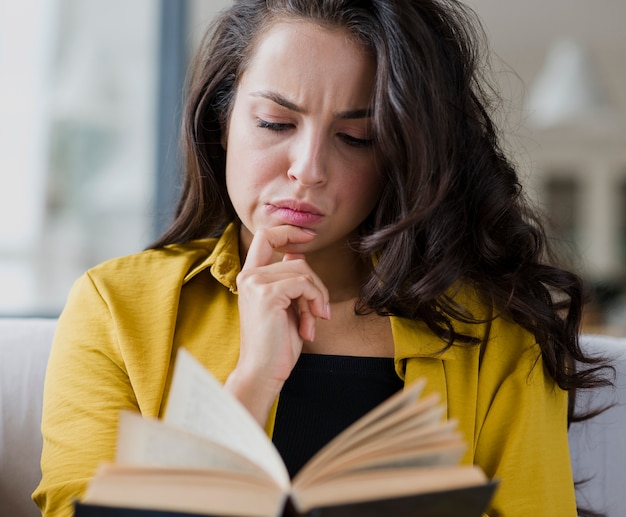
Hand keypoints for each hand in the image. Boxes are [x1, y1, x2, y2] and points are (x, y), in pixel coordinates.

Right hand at [224, 225, 329, 425]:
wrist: (263, 371)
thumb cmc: (276, 343)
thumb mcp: (285, 305)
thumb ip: (288, 279)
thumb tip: (297, 253)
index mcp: (250, 276)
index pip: (266, 235)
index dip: (289, 230)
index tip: (309, 236)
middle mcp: (249, 276)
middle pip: (297, 259)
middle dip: (316, 285)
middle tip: (319, 312)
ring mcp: (256, 283)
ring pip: (304, 271)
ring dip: (317, 298)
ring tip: (312, 322)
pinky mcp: (267, 294)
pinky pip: (305, 284)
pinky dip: (315, 302)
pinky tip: (310, 325)